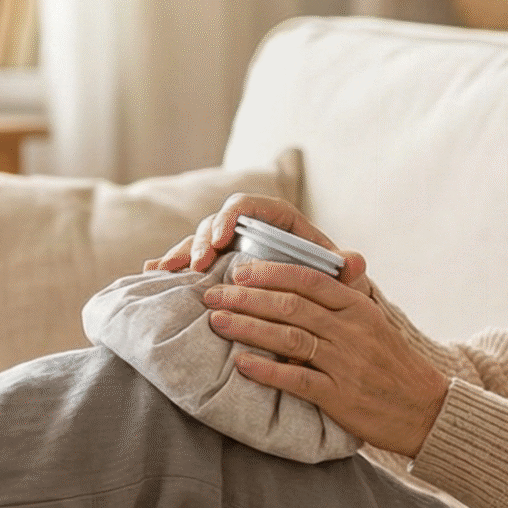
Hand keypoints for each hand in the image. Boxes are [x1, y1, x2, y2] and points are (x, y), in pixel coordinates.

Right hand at [145, 195, 376, 295]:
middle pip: (216, 221)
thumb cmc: (327, 282)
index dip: (230, 216)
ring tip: (167, 270)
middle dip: (202, 239)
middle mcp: (248, 229)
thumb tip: (357, 262)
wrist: (316, 303)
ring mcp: (229, 248)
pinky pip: (189, 260)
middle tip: (196, 263)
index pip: (248, 205)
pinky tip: (151, 272)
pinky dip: (170, 264)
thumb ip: (346, 268)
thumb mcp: (337, 275)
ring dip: (182, 253)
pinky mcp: (216, 266)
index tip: (221, 238)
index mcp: (276, 220)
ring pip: (199, 240)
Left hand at [201, 254, 449, 457]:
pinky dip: (267, 370)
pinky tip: (241, 364)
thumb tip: (294, 283)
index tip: (238, 270)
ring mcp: (347, 363)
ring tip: (217, 322)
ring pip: (289, 338)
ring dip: (248, 328)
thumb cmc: (391, 365)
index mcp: (358, 307)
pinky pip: (298, 379)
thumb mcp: (372, 324)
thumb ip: (338, 303)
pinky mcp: (341, 396)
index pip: (309, 279)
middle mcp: (352, 330)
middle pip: (291, 305)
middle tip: (212, 294)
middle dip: (246, 297)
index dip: (270, 272)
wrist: (425, 409)